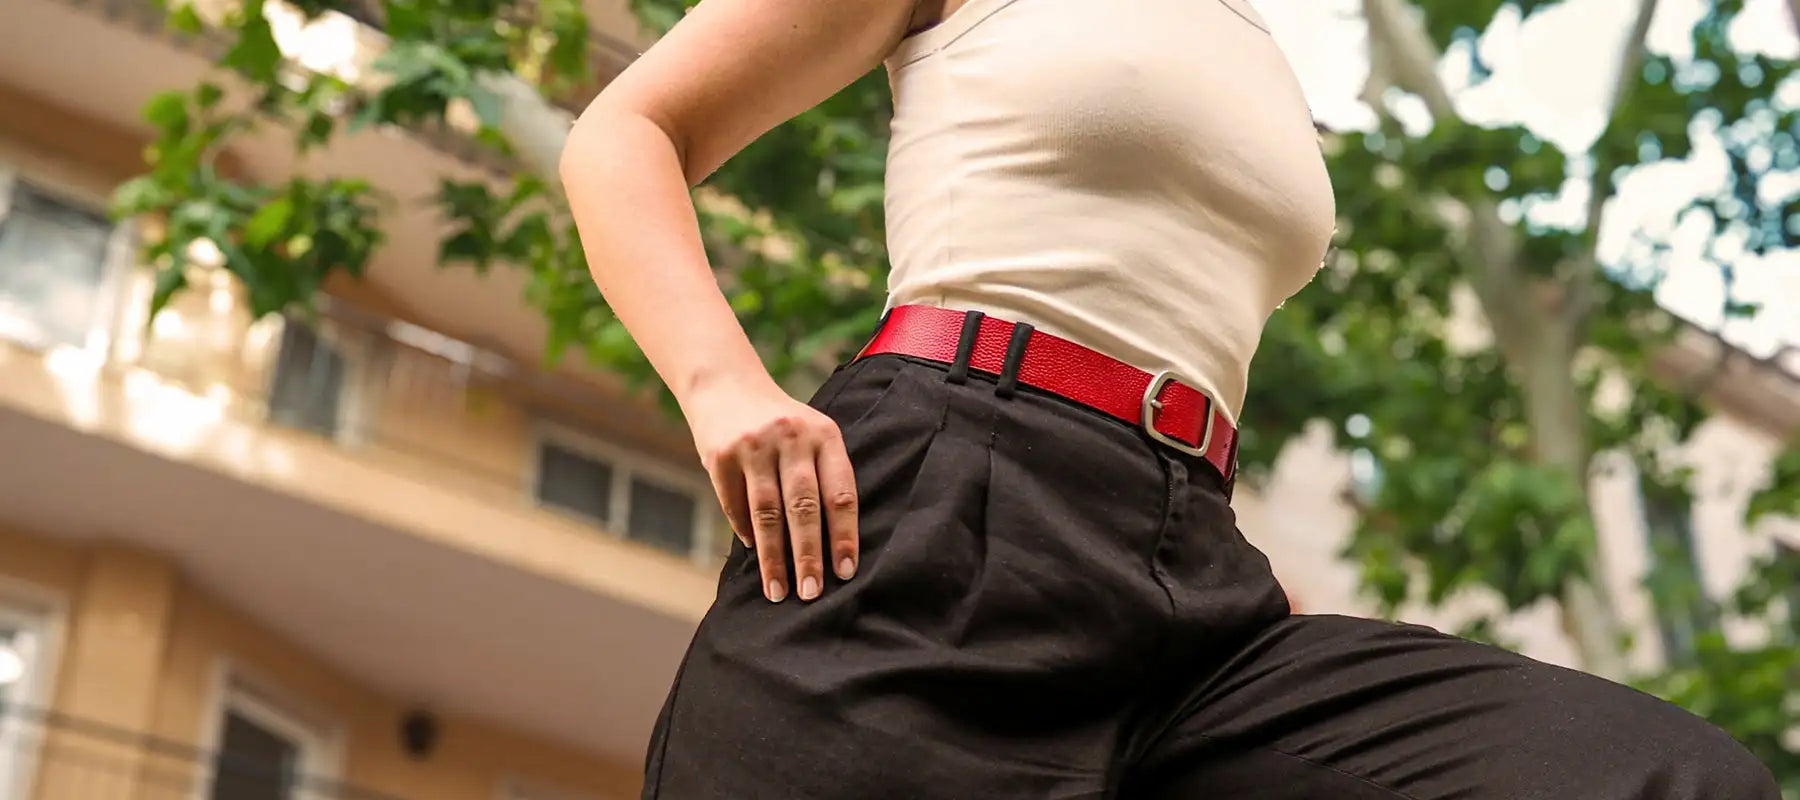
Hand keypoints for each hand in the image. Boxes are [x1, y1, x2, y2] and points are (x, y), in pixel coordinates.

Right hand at [686, 378, 858, 602]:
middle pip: (804, 507)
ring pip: (767, 512)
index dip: (844, 536)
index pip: (840, 494)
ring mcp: (754, 444)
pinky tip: (754, 554)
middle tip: (811, 593)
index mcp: (824, 435)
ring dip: (773, 557)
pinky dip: (745, 532)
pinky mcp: (721, 454)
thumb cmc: (781, 424)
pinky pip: (735, 504)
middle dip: (808, 555)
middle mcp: (791, 438)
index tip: (846, 573)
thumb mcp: (812, 435)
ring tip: (778, 590)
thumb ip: (824, 477)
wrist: (726, 384)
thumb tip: (834, 546)